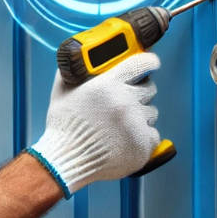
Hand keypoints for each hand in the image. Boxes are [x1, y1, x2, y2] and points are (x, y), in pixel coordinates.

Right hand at [26, 53, 159, 196]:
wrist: (66, 161)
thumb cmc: (64, 128)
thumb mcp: (62, 92)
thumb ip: (74, 72)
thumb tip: (79, 57)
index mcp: (107, 85)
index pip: (141, 64)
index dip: (150, 62)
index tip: (152, 63)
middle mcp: (125, 102)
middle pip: (149, 88)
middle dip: (140, 92)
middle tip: (126, 101)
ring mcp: (135, 124)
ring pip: (151, 112)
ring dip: (140, 116)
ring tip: (120, 125)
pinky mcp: (143, 144)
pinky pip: (153, 134)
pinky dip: (142, 137)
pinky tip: (125, 140)